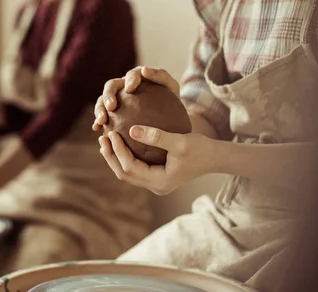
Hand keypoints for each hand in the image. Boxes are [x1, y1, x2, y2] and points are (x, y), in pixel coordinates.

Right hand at [92, 66, 179, 131]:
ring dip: (99, 109)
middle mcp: (122, 85)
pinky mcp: (111, 112)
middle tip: (111, 107)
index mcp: (136, 77)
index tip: (130, 90)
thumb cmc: (171, 99)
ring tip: (102, 121)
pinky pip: (103, 116)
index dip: (129, 80)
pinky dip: (98, 121)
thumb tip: (145, 70)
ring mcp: (115, 99)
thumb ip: (161, 76)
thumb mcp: (171, 86)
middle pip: (111, 86)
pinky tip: (97, 129)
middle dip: (108, 96)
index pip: (131, 75)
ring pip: (102, 101)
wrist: (167, 116)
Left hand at [98, 126, 214, 195]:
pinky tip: (120, 143)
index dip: (118, 151)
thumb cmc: (201, 149)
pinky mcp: (157, 177)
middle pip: (124, 174)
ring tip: (106, 141)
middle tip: (102, 138)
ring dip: (115, 158)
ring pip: (128, 173)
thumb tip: (131, 129)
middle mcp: (156, 187)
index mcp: (160, 181)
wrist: (215, 158)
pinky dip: (125, 157)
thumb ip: (156, 136)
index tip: (111, 133)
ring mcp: (156, 184)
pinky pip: (135, 169)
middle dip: (111, 157)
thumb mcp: (180, 141)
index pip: (130, 167)